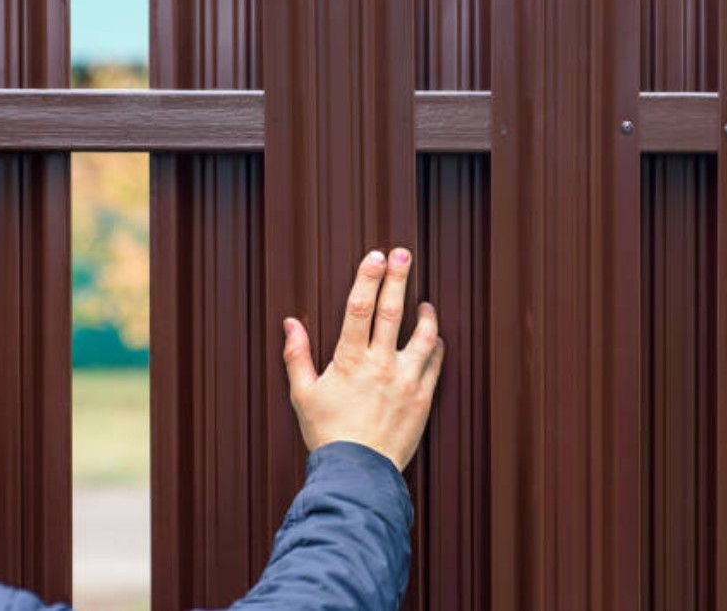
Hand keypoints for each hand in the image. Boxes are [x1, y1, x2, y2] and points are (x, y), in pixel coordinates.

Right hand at [282, 248, 444, 470]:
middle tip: (403, 253)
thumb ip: (297, 355)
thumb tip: (290, 323)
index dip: (367, 278)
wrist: (359, 473)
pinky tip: (434, 338)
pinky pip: (436, 363)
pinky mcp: (423, 398)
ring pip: (423, 335)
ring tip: (425, 302)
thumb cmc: (328, 434)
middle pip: (392, 311)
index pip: (360, 308)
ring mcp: (406, 380)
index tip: (374, 256)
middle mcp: (381, 365)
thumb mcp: (303, 394)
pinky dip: (436, 346)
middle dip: (397, 277)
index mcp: (350, 360)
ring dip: (425, 314)